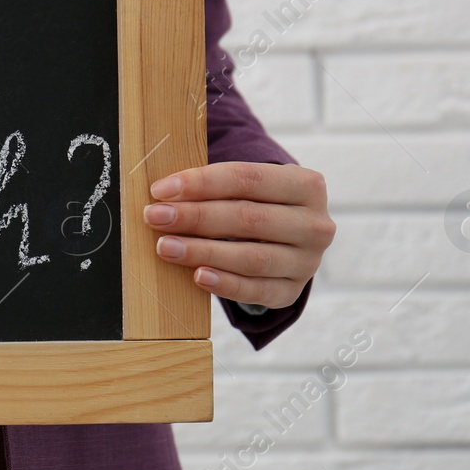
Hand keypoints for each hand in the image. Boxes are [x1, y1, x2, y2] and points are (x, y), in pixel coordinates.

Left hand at [145, 162, 332, 308]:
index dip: (201, 182)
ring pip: (252, 257)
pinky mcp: (292, 291)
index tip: (160, 189)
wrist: (286, 237)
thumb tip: (162, 190)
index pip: (247, 178)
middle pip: (248, 218)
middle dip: (196, 217)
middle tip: (154, 217)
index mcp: (307, 185)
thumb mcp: (248, 185)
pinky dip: (225, 284)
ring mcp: (307, 262)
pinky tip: (198, 276)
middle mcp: (315, 224)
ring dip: (203, 252)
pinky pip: (257, 291)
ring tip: (166, 247)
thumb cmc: (255, 202)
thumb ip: (213, 182)